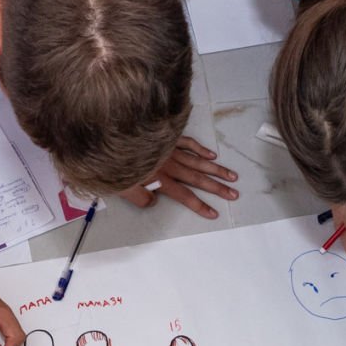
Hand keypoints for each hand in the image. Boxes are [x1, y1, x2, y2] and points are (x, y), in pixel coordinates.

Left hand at [117, 136, 237, 219]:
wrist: (111, 132)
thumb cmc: (112, 161)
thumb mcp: (121, 186)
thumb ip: (139, 197)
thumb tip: (154, 202)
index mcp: (159, 177)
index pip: (184, 195)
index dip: (199, 205)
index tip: (214, 213)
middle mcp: (169, 164)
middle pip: (197, 178)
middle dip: (217, 187)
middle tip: (234, 194)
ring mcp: (170, 148)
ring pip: (197, 161)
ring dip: (216, 169)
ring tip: (232, 176)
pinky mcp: (167, 136)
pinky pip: (188, 143)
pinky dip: (200, 149)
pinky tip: (211, 155)